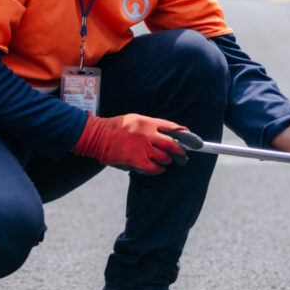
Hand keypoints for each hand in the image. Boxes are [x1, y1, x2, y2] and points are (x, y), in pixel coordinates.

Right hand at [73, 114, 188, 174]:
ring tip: (164, 161)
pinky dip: (158, 170)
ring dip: (166, 161)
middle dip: (180, 151)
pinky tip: (158, 169)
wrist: (97, 136)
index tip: (193, 140)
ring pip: (164, 157)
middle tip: (183, 156)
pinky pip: (154, 168)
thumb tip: (167, 133)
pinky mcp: (137, 160)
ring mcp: (143, 148)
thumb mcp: (134, 119)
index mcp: (148, 122)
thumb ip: (150, 125)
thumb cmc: (115, 128)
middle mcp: (148, 134)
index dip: (184, 134)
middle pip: (172, 144)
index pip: (172, 127)